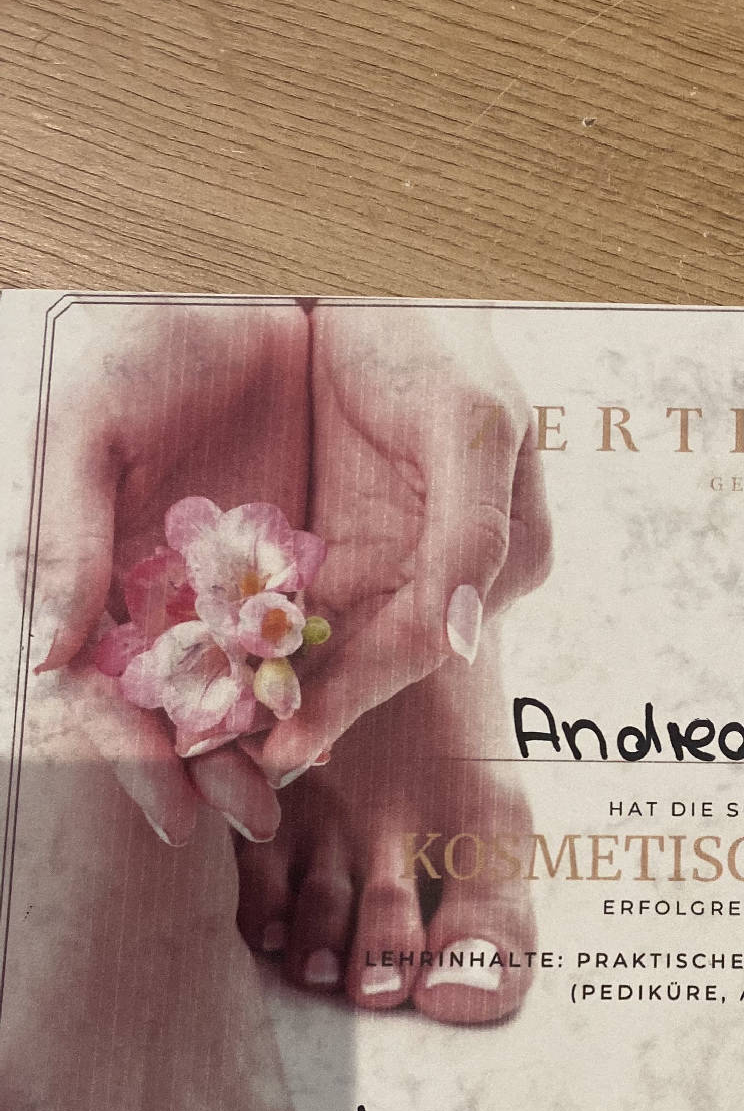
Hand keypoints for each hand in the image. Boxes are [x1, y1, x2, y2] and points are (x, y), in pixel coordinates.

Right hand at [33, 301, 310, 843]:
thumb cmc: (148, 348)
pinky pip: (308, 641)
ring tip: (286, 794)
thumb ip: (62, 532)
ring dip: (263, 743)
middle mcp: (165, 594)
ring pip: (246, 686)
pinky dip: (315, 686)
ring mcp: (234, 585)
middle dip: (210, 769)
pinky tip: (329, 723)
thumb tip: (47, 660)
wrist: (255, 291)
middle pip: (182, 705)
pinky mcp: (304, 566)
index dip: (130, 754)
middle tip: (248, 818)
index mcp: (100, 576)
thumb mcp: (89, 424)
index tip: (172, 809)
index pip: (106, 689)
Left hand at [252, 304, 552, 785]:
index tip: (290, 743)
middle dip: (313, 710)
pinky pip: (301, 601)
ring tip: (218, 735)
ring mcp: (400, 561)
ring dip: (280, 686)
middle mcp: (455, 576)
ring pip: (338, 642)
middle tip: (243, 762)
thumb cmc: (437, 336)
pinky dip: (257, 635)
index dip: (357, 697)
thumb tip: (466, 643)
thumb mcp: (470, 422)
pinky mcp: (348, 543)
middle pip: (378, 659)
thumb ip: (474, 535)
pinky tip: (211, 667)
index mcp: (505, 557)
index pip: (423, 644)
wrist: (375, 276)